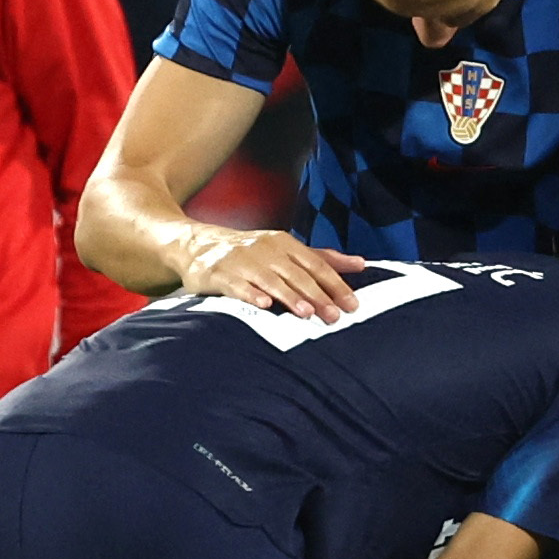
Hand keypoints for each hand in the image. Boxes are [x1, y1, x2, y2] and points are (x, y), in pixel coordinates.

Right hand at [178, 228, 368, 319]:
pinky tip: (264, 305)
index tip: (352, 305)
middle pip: (296, 274)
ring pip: (270, 280)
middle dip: (317, 295)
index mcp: (285, 243)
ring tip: (306, 313)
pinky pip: (238, 285)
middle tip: (334, 316)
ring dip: (289, 296)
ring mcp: (242, 260)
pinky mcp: (219, 273)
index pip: (316, 264)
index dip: (335, 284)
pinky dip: (251, 294)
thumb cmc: (250, 251)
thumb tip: (361, 264)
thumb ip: (322, 258)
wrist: (196, 243)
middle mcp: (266, 249)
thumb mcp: (286, 248)